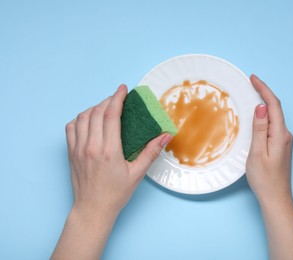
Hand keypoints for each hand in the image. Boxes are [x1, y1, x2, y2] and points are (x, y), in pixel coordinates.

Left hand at [52, 84, 171, 259]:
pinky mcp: (71, 153)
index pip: (111, 115)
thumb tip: (165, 136)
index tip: (123, 88)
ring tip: (105, 108)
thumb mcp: (137, 174)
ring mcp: (78, 149)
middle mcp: (91, 146)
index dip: (117, 98)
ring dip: (94, 108)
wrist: (92, 209)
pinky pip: (71, 128)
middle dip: (108, 101)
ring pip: (82, 117)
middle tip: (118, 99)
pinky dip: (80, 119)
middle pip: (97, 112)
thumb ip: (151, 152)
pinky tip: (89, 121)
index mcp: (109, 150)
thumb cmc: (115, 194)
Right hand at [246, 75, 292, 203]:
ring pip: (274, 117)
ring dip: (264, 104)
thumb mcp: (257, 152)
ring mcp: (284, 141)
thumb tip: (261, 107)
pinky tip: (257, 116)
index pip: (273, 105)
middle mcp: (285, 135)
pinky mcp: (280, 146)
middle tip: (251, 83)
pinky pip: (273, 125)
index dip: (264, 89)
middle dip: (264, 93)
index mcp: (280, 135)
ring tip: (252, 94)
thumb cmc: (264, 179)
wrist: (276, 199)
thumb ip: (260, 128)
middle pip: (275, 108)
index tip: (253, 78)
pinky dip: (265, 116)